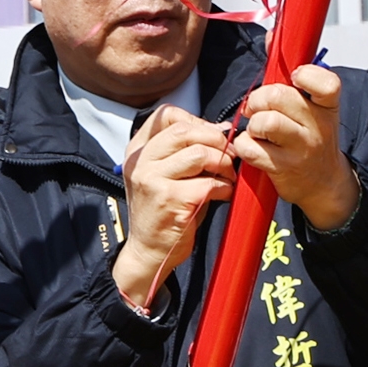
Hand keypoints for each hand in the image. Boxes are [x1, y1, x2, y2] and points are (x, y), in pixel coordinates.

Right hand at [112, 105, 235, 311]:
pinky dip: (223, 187)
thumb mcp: (163, 174)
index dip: (196, 121)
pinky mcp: (169, 200)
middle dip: (216, 141)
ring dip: (223, 164)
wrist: (149, 251)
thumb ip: (185, 150)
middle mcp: (140, 162)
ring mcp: (152, 180)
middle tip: (230, 156)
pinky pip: (208, 182)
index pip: (166, 115)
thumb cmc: (165, 210)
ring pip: (199, 154)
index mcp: (137, 151)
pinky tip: (224, 195)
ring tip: (228, 177)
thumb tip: (222, 128)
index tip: (211, 138)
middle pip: (186, 131)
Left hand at [231, 62, 359, 234]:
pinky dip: (244, 145)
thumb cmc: (310, 136)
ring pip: (265, 122)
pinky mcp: (283, 168)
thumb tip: (272, 36)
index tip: (294, 78)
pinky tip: (253, 147)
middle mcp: (319, 126)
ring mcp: (302, 149)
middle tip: (257, 107)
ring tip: (257, 129)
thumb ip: (288, 71)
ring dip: (253, 123)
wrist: (323, 182)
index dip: (305, 74)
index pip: (326, 83)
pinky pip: (251, 147)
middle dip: (259, 99)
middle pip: (279, 97)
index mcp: (328, 106)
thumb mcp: (310, 104)